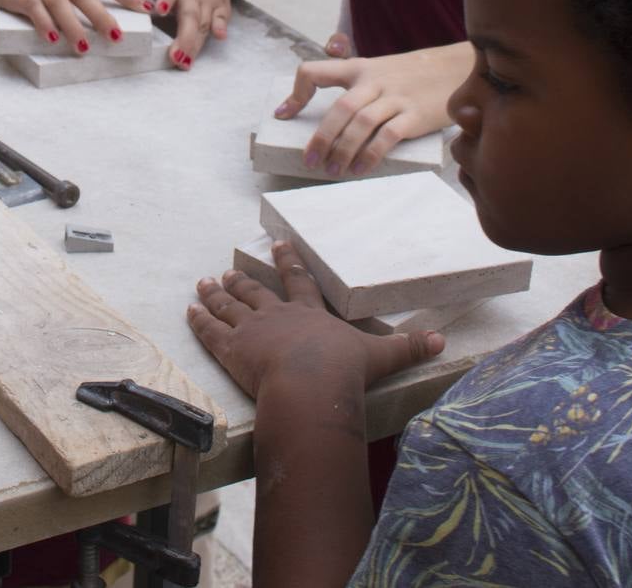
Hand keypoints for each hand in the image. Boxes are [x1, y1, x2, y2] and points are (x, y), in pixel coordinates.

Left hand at [136, 0, 242, 68]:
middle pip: (189, 14)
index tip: (159, 10)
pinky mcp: (220, 4)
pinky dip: (221, 26)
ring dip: (196, 42)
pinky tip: (220, 37)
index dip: (165, 0)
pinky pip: (222, 17)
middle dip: (183, 36)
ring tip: (185, 63)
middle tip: (175, 57)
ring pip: (203, 22)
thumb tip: (102, 6)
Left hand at [187, 241, 440, 398]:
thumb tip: (442, 342)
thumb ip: (408, 347)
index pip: (299, 281)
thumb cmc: (345, 371)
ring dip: (215, 294)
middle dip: (241, 279)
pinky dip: (199, 320)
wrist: (310, 386)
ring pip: (229, 306)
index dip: (288, 262)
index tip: (279, 244)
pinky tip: (189, 311)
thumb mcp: (382, 357)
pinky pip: (211, 331)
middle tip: (228, 269)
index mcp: (309, 313)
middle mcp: (277, 315)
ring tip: (204, 283)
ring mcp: (252, 330)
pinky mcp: (232, 350)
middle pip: (256, 291)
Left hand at [274, 42, 469, 175]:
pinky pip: (388, 135)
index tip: (283, 115)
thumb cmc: (413, 75)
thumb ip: (354, 83)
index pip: (316, 71)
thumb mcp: (379, 68)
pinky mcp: (416, 115)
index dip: (296, 93)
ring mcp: (396, 97)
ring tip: (334, 171)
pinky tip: (361, 168)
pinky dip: (371, 154)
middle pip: (339, 109)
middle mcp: (374, 81)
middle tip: (310, 162)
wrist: (457, 69)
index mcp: (359, 68)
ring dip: (344, 150)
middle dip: (321, 138)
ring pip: (361, 123)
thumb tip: (330, 114)